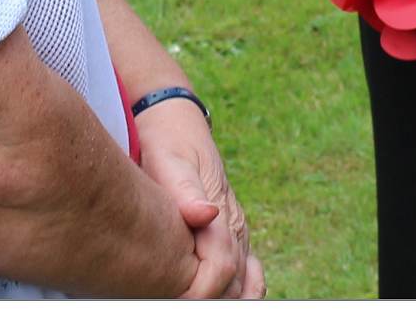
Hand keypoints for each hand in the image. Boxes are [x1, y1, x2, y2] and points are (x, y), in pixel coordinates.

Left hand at [137, 98, 264, 299]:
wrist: (177, 125)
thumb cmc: (167, 145)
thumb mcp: (171, 162)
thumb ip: (188, 192)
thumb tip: (207, 214)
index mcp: (220, 212)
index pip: (222, 269)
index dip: (201, 292)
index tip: (175, 298)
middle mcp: (235, 226)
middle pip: (234, 281)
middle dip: (213, 299)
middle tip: (179, 300)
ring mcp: (237, 231)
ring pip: (243, 281)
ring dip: (228, 297)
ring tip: (203, 299)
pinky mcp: (232, 233)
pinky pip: (247, 271)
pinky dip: (242, 290)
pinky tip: (230, 298)